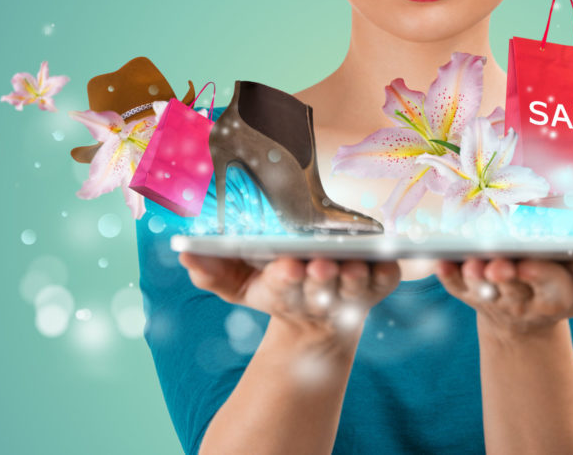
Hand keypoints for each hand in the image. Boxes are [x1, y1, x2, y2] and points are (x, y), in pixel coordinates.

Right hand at [179, 254, 400, 337]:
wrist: (319, 319)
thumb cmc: (276, 290)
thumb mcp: (238, 284)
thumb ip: (211, 273)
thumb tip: (185, 254)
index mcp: (285, 293)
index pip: (282, 287)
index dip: (285, 279)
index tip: (287, 266)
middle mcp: (319, 295)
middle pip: (320, 289)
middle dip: (319, 279)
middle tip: (319, 265)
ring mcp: (350, 292)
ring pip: (354, 288)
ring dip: (353, 279)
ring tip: (352, 264)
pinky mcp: (377, 285)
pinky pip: (386, 280)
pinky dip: (387, 272)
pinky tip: (387, 258)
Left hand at [435, 257, 572, 336]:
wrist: (529, 317)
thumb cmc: (570, 288)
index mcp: (558, 296)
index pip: (552, 285)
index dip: (540, 274)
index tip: (530, 263)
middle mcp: (522, 300)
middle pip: (512, 287)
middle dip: (505, 276)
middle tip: (497, 263)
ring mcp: (493, 297)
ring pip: (481, 288)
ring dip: (474, 275)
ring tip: (471, 261)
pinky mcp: (469, 293)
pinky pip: (455, 286)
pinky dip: (449, 274)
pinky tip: (442, 259)